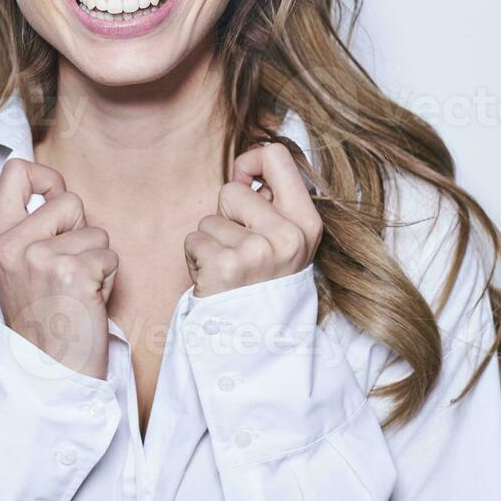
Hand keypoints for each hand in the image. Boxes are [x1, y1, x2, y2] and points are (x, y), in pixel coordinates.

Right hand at [0, 157, 116, 378]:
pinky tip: (87, 302)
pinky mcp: (71, 273)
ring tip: (76, 290)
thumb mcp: (18, 266)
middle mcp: (11, 244)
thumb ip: (31, 226)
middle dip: (81, 231)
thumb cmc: (43, 318)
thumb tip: (57, 188)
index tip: (54, 202)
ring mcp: (39, 257)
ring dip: (96, 261)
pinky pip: (109, 256)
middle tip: (66, 270)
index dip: (46, 179)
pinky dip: (108, 280)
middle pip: (68, 199)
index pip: (15, 171)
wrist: (48, 370)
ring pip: (96, 231)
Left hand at [183, 141, 322, 297]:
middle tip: (238, 249)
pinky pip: (194, 239)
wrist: (255, 343)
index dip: (251, 162)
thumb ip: (272, 205)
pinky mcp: (226, 266)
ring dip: (210, 243)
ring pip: (209, 219)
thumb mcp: (286, 244)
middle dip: (225, 216)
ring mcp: (257, 251)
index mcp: (306, 224)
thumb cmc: (263, 285)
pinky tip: (214, 278)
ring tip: (228, 270)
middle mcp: (287, 236)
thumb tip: (246, 168)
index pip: (277, 157)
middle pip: (232, 189)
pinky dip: (196, 258)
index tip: (245, 181)